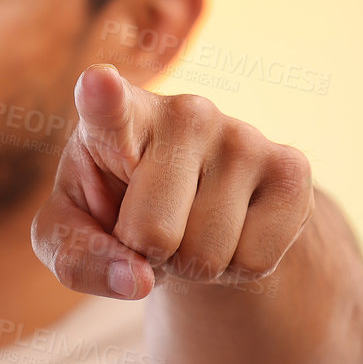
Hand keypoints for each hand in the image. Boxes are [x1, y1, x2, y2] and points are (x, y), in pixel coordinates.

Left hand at [31, 64, 314, 299]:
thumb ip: (79, 258)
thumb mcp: (70, 234)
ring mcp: (242, 134)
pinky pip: (256, 261)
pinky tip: (231, 232)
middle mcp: (184, 112)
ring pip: (206, 255)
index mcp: (114, 118)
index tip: (98, 84)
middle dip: (148, 256)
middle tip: (151, 231)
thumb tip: (137, 279)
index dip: (103, 99)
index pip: (108, 108)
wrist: (192, 206)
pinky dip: (236, 271)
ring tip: (189, 229)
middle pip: (153, 233)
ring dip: (192, 266)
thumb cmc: (114, 210)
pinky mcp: (291, 167)